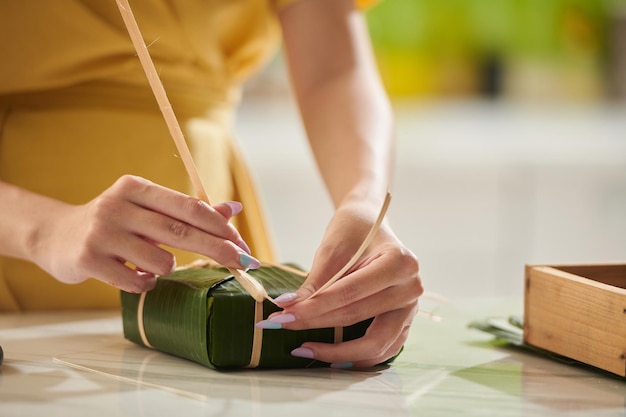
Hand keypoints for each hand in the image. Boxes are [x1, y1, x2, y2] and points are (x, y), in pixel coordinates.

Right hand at [31, 175, 257, 292]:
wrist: (54, 236)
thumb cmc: (114, 222)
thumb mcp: (148, 208)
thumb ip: (188, 210)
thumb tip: (234, 209)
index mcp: (136, 187)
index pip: (189, 207)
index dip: (220, 227)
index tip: (243, 244)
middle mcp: (118, 205)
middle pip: (182, 232)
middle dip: (218, 250)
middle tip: (244, 263)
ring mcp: (102, 233)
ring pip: (162, 261)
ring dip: (165, 268)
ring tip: (147, 261)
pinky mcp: (89, 260)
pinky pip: (138, 282)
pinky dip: (144, 282)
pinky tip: (132, 273)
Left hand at [258, 203, 422, 367]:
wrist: (372, 226)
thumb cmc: (353, 232)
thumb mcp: (332, 251)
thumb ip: (315, 283)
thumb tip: (287, 309)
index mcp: (400, 262)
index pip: (351, 292)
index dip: (315, 306)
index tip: (283, 314)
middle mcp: (411, 287)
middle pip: (358, 316)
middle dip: (317, 323)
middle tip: (283, 326)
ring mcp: (411, 308)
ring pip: (375, 343)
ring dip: (338, 351)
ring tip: (304, 349)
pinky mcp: (404, 323)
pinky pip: (383, 349)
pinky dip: (357, 357)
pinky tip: (330, 357)